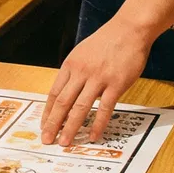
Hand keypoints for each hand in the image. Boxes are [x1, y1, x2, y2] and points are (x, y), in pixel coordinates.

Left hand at [40, 16, 153, 147]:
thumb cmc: (107, 41)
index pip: (54, 93)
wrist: (129, 29)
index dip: (48, 112)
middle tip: (48, 140)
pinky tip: (93, 136)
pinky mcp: (116, 84)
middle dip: (53, 124)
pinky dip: (97, 124)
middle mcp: (81, 72)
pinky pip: (104, 108)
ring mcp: (98, 78)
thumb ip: (75, 73)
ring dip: (70, 128)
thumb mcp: (83, 53)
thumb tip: (68, 95)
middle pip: (62, 103)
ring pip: (80, 108)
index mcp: (70, 65)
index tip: (44, 126)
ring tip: (65, 143)